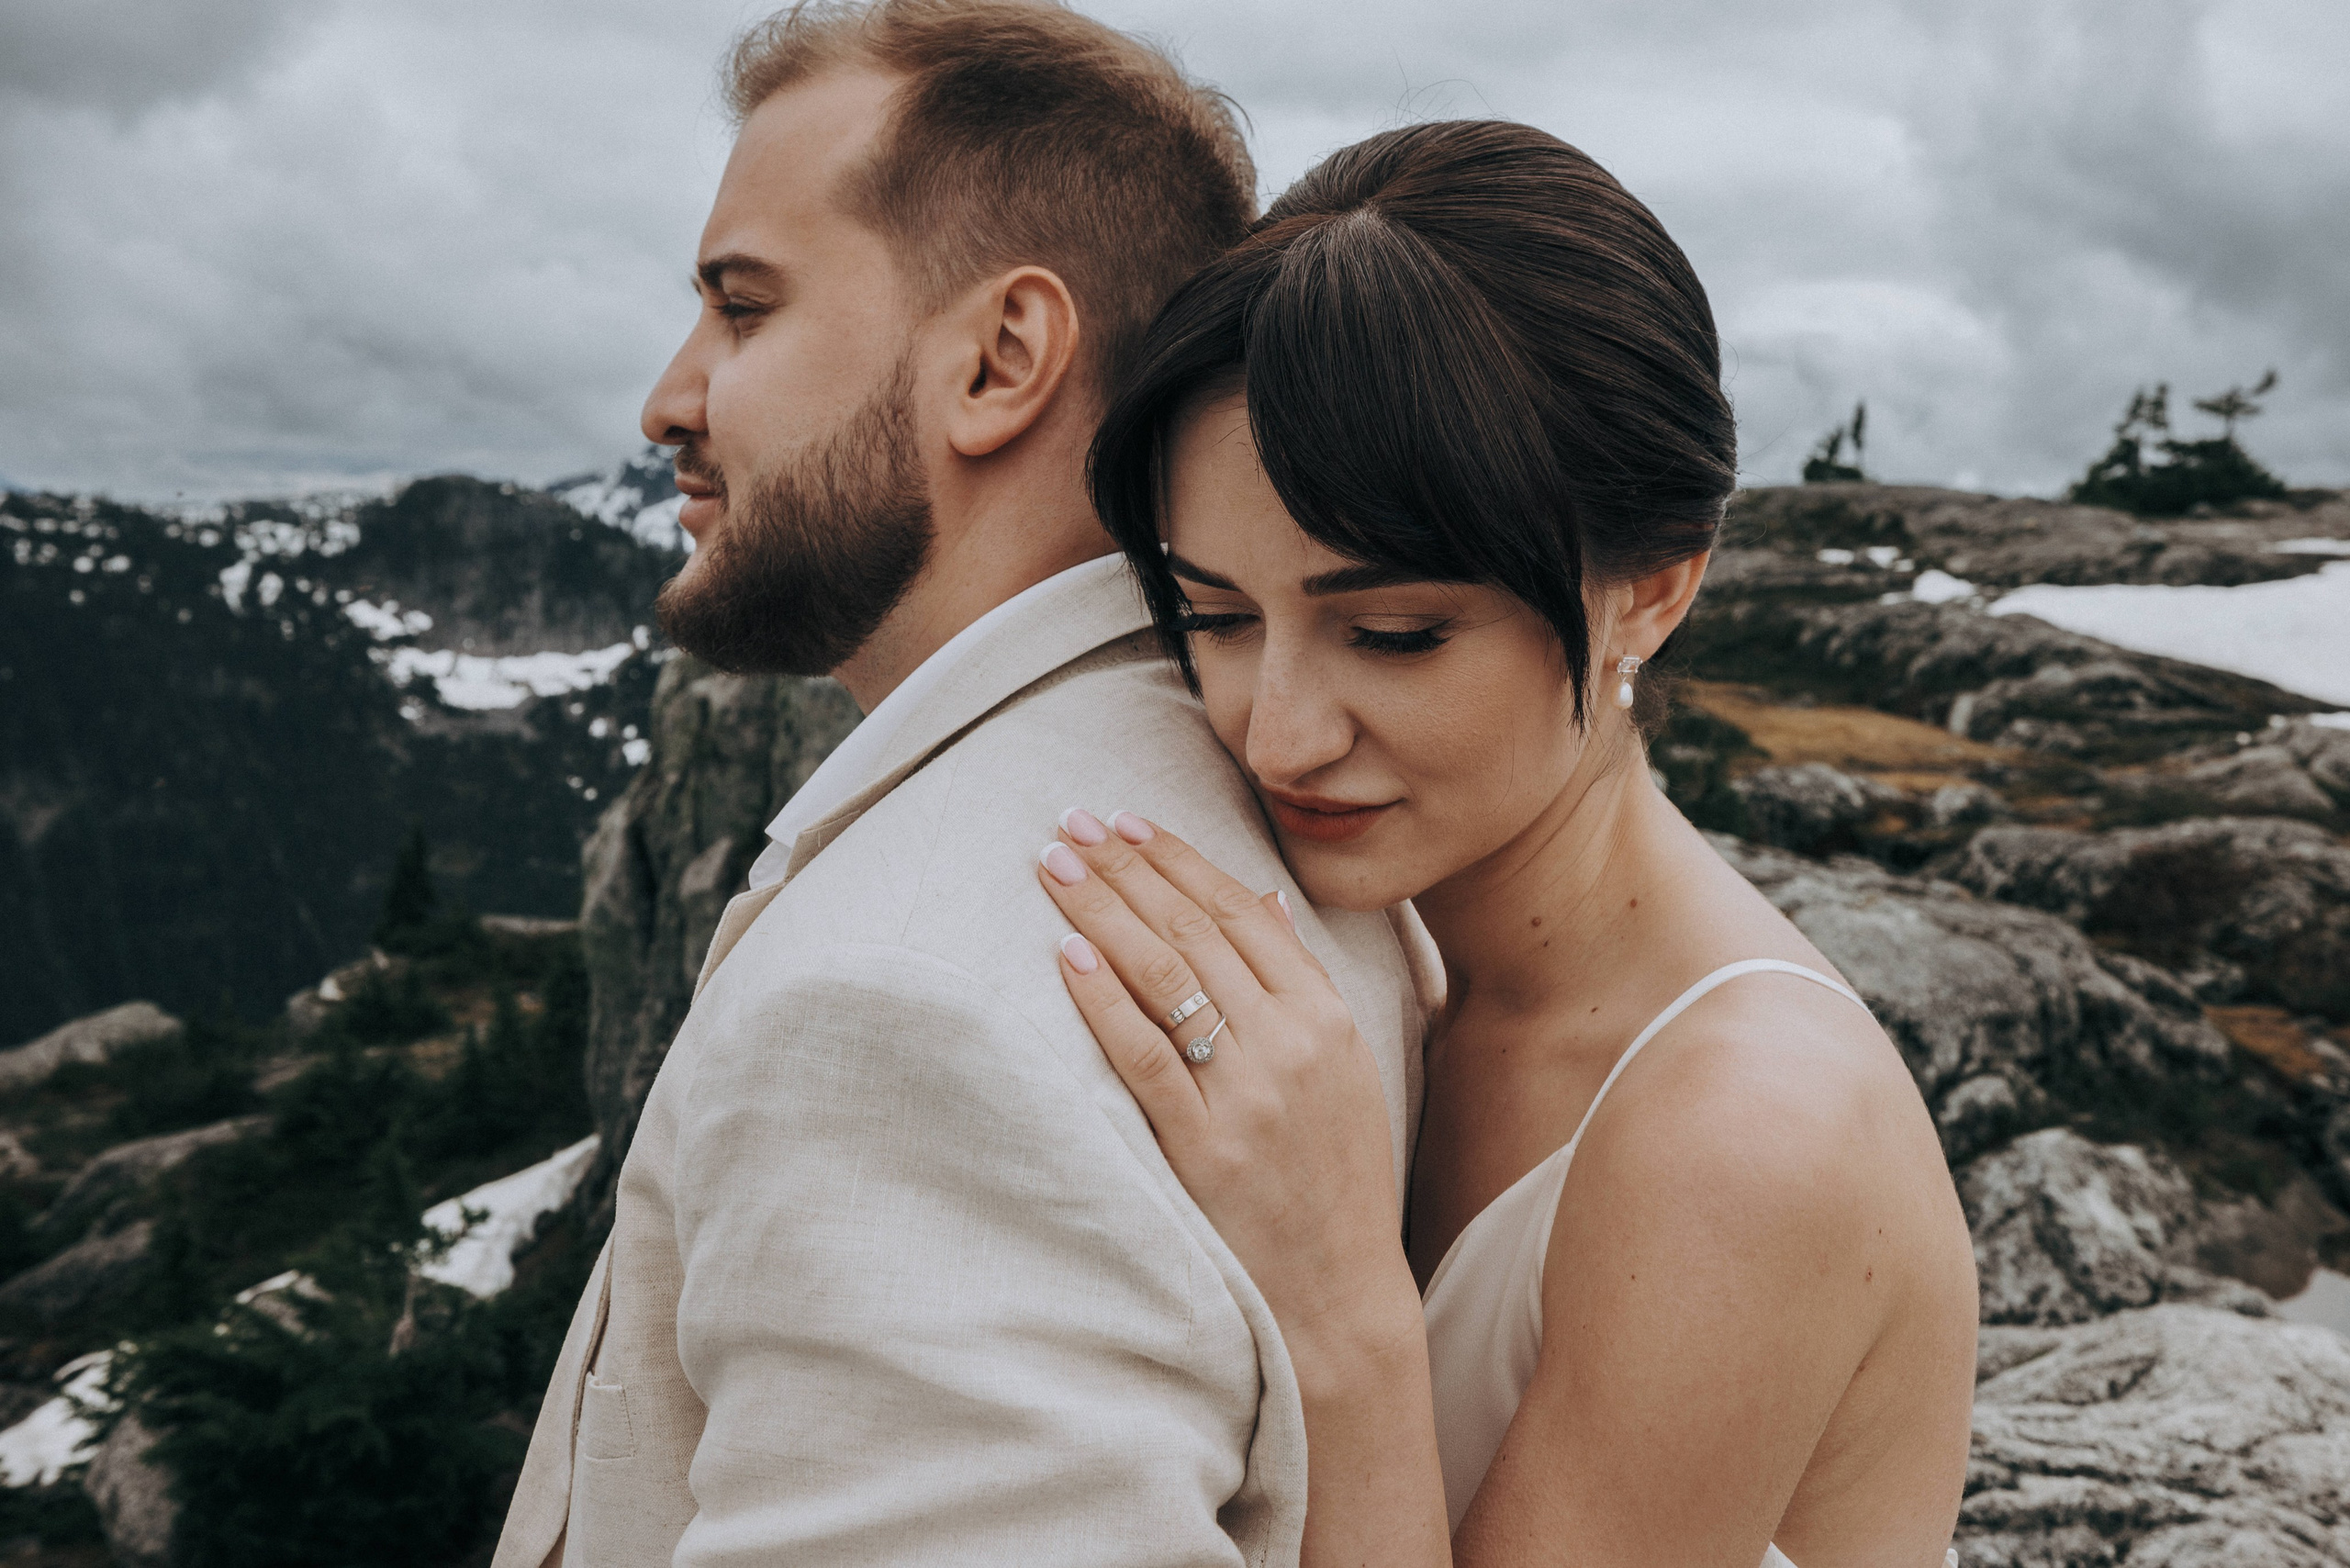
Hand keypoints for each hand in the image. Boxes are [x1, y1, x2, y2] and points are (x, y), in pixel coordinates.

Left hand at [1035, 809, 1422, 1374]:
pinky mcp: (1205, 1147)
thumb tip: (1266, 903)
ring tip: (1055, 863)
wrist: (1340, 1293)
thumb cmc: (1336, 1179)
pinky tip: (1067, 953)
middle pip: (1195, 931)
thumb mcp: (1346, 1069)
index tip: (1129, 820)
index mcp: (1328, 1016)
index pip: (1242, 912)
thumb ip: (1304, 984)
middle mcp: (1292, 1042)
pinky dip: (1105, 999)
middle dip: (1127, 868)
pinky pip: (1146, 1055)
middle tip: (1072, 821)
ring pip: (1167, 977)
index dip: (1179, 860)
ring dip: (1105, 911)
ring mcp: (1249, 1094)